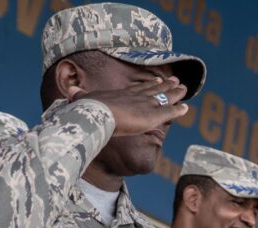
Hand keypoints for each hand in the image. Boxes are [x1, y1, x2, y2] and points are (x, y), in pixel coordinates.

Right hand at [68, 76, 188, 136]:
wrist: (95, 113)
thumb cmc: (87, 109)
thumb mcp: (82, 100)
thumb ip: (80, 95)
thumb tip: (71, 89)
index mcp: (121, 94)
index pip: (138, 89)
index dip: (149, 85)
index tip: (158, 80)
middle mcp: (135, 97)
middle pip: (154, 90)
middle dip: (166, 85)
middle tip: (177, 81)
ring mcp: (145, 105)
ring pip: (164, 97)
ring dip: (175, 93)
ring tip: (185, 89)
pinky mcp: (152, 116)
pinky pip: (168, 112)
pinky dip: (178, 110)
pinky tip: (186, 108)